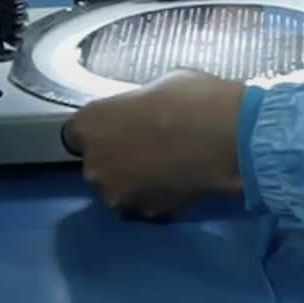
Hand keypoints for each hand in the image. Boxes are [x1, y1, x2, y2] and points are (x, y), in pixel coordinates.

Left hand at [62, 71, 246, 218]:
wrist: (226, 138)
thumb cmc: (191, 99)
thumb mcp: (156, 88)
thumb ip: (137, 108)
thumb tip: (143, 114)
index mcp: (89, 124)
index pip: (76, 133)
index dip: (100, 130)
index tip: (119, 128)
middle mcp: (94, 164)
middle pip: (97, 164)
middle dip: (117, 157)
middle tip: (147, 145)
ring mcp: (118, 194)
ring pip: (120, 188)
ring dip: (135, 180)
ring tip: (165, 166)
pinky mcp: (145, 214)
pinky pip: (145, 203)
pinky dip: (157, 195)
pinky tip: (178, 180)